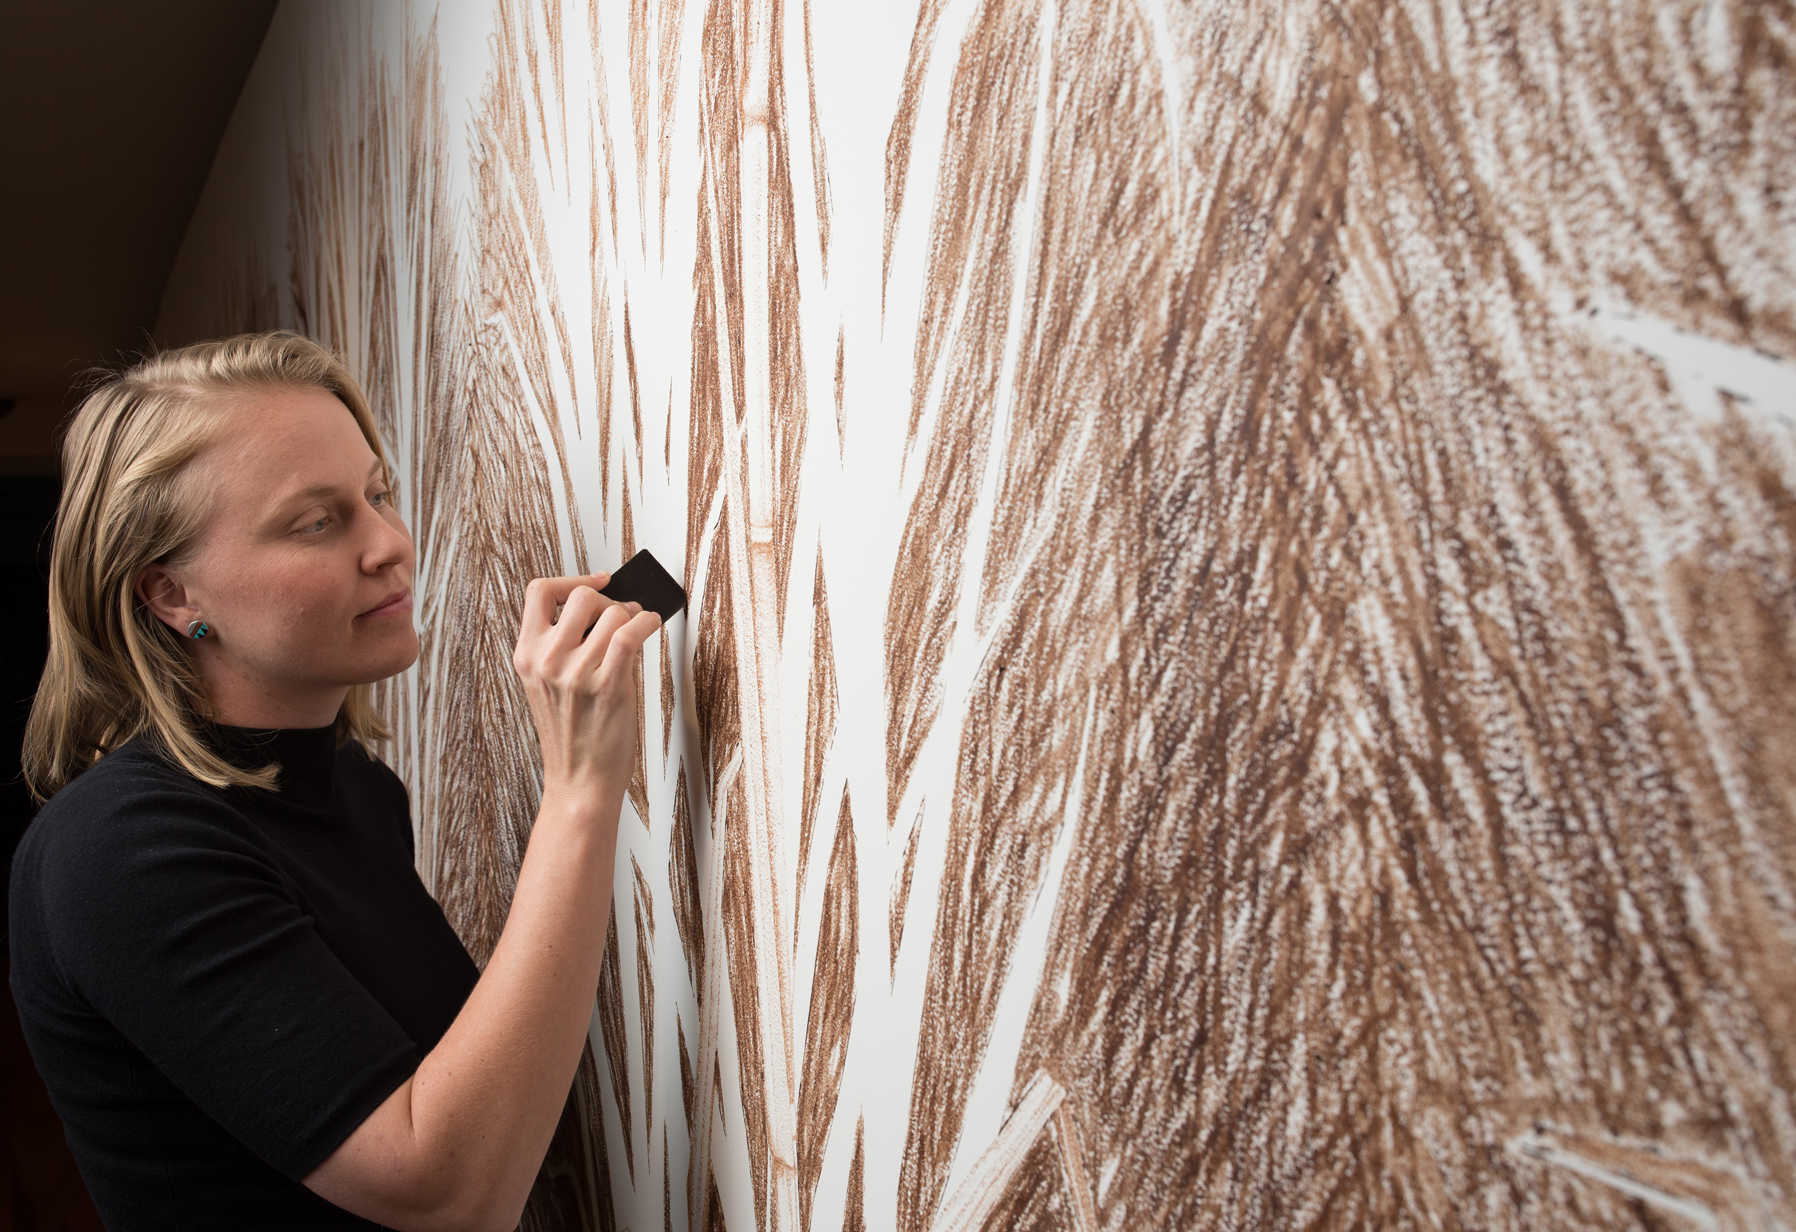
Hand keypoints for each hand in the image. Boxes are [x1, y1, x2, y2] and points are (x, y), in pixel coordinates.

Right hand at [511, 573, 661, 810]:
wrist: (579, 783)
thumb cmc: (572, 737)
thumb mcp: (549, 685)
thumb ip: (565, 646)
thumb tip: (607, 607)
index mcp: (527, 656)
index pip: (538, 592)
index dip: (571, 580)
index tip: (597, 582)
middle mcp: (546, 661)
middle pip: (584, 598)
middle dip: (610, 602)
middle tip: (623, 616)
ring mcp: (575, 673)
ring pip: (613, 614)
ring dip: (631, 618)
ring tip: (636, 632)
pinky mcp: (607, 685)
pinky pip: (631, 632)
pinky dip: (648, 622)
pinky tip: (651, 626)